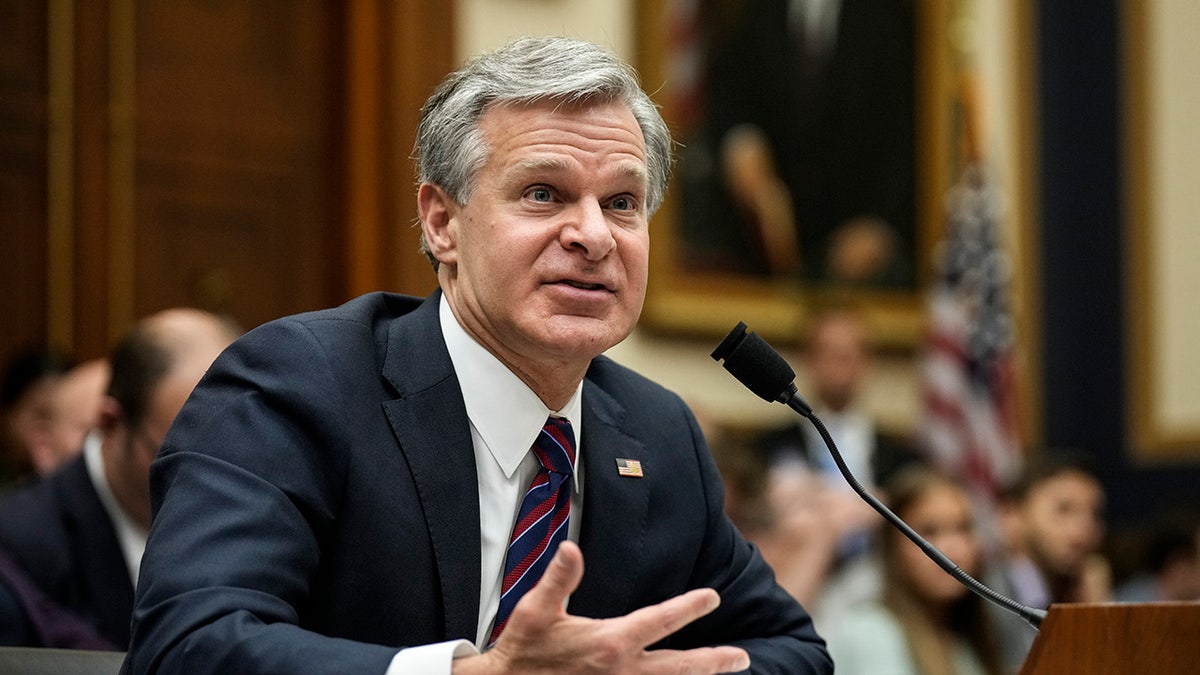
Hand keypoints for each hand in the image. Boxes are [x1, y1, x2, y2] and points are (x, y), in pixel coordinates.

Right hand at [453, 541, 750, 673]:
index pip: (660, 621)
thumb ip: (559, 579)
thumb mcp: (535, 610)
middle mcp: (622, 671)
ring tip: (726, 672)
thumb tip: (571, 548)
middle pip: (680, 667)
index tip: (713, 597)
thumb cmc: (523, 650)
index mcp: (610, 642)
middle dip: (713, 660)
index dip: (690, 607)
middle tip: (742, 656)